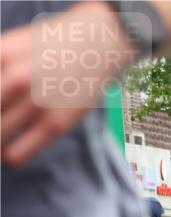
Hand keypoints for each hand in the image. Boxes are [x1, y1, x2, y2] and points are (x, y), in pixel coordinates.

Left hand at [1, 3, 137, 165]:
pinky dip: (10, 155)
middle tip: (3, 121)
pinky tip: (12, 150)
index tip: (0, 108)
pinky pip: (17, 153)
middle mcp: (15, 79)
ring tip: (4, 136)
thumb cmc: (55, 46)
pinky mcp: (56, 123)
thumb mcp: (13, 46)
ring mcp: (36, 102)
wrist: (99, 45)